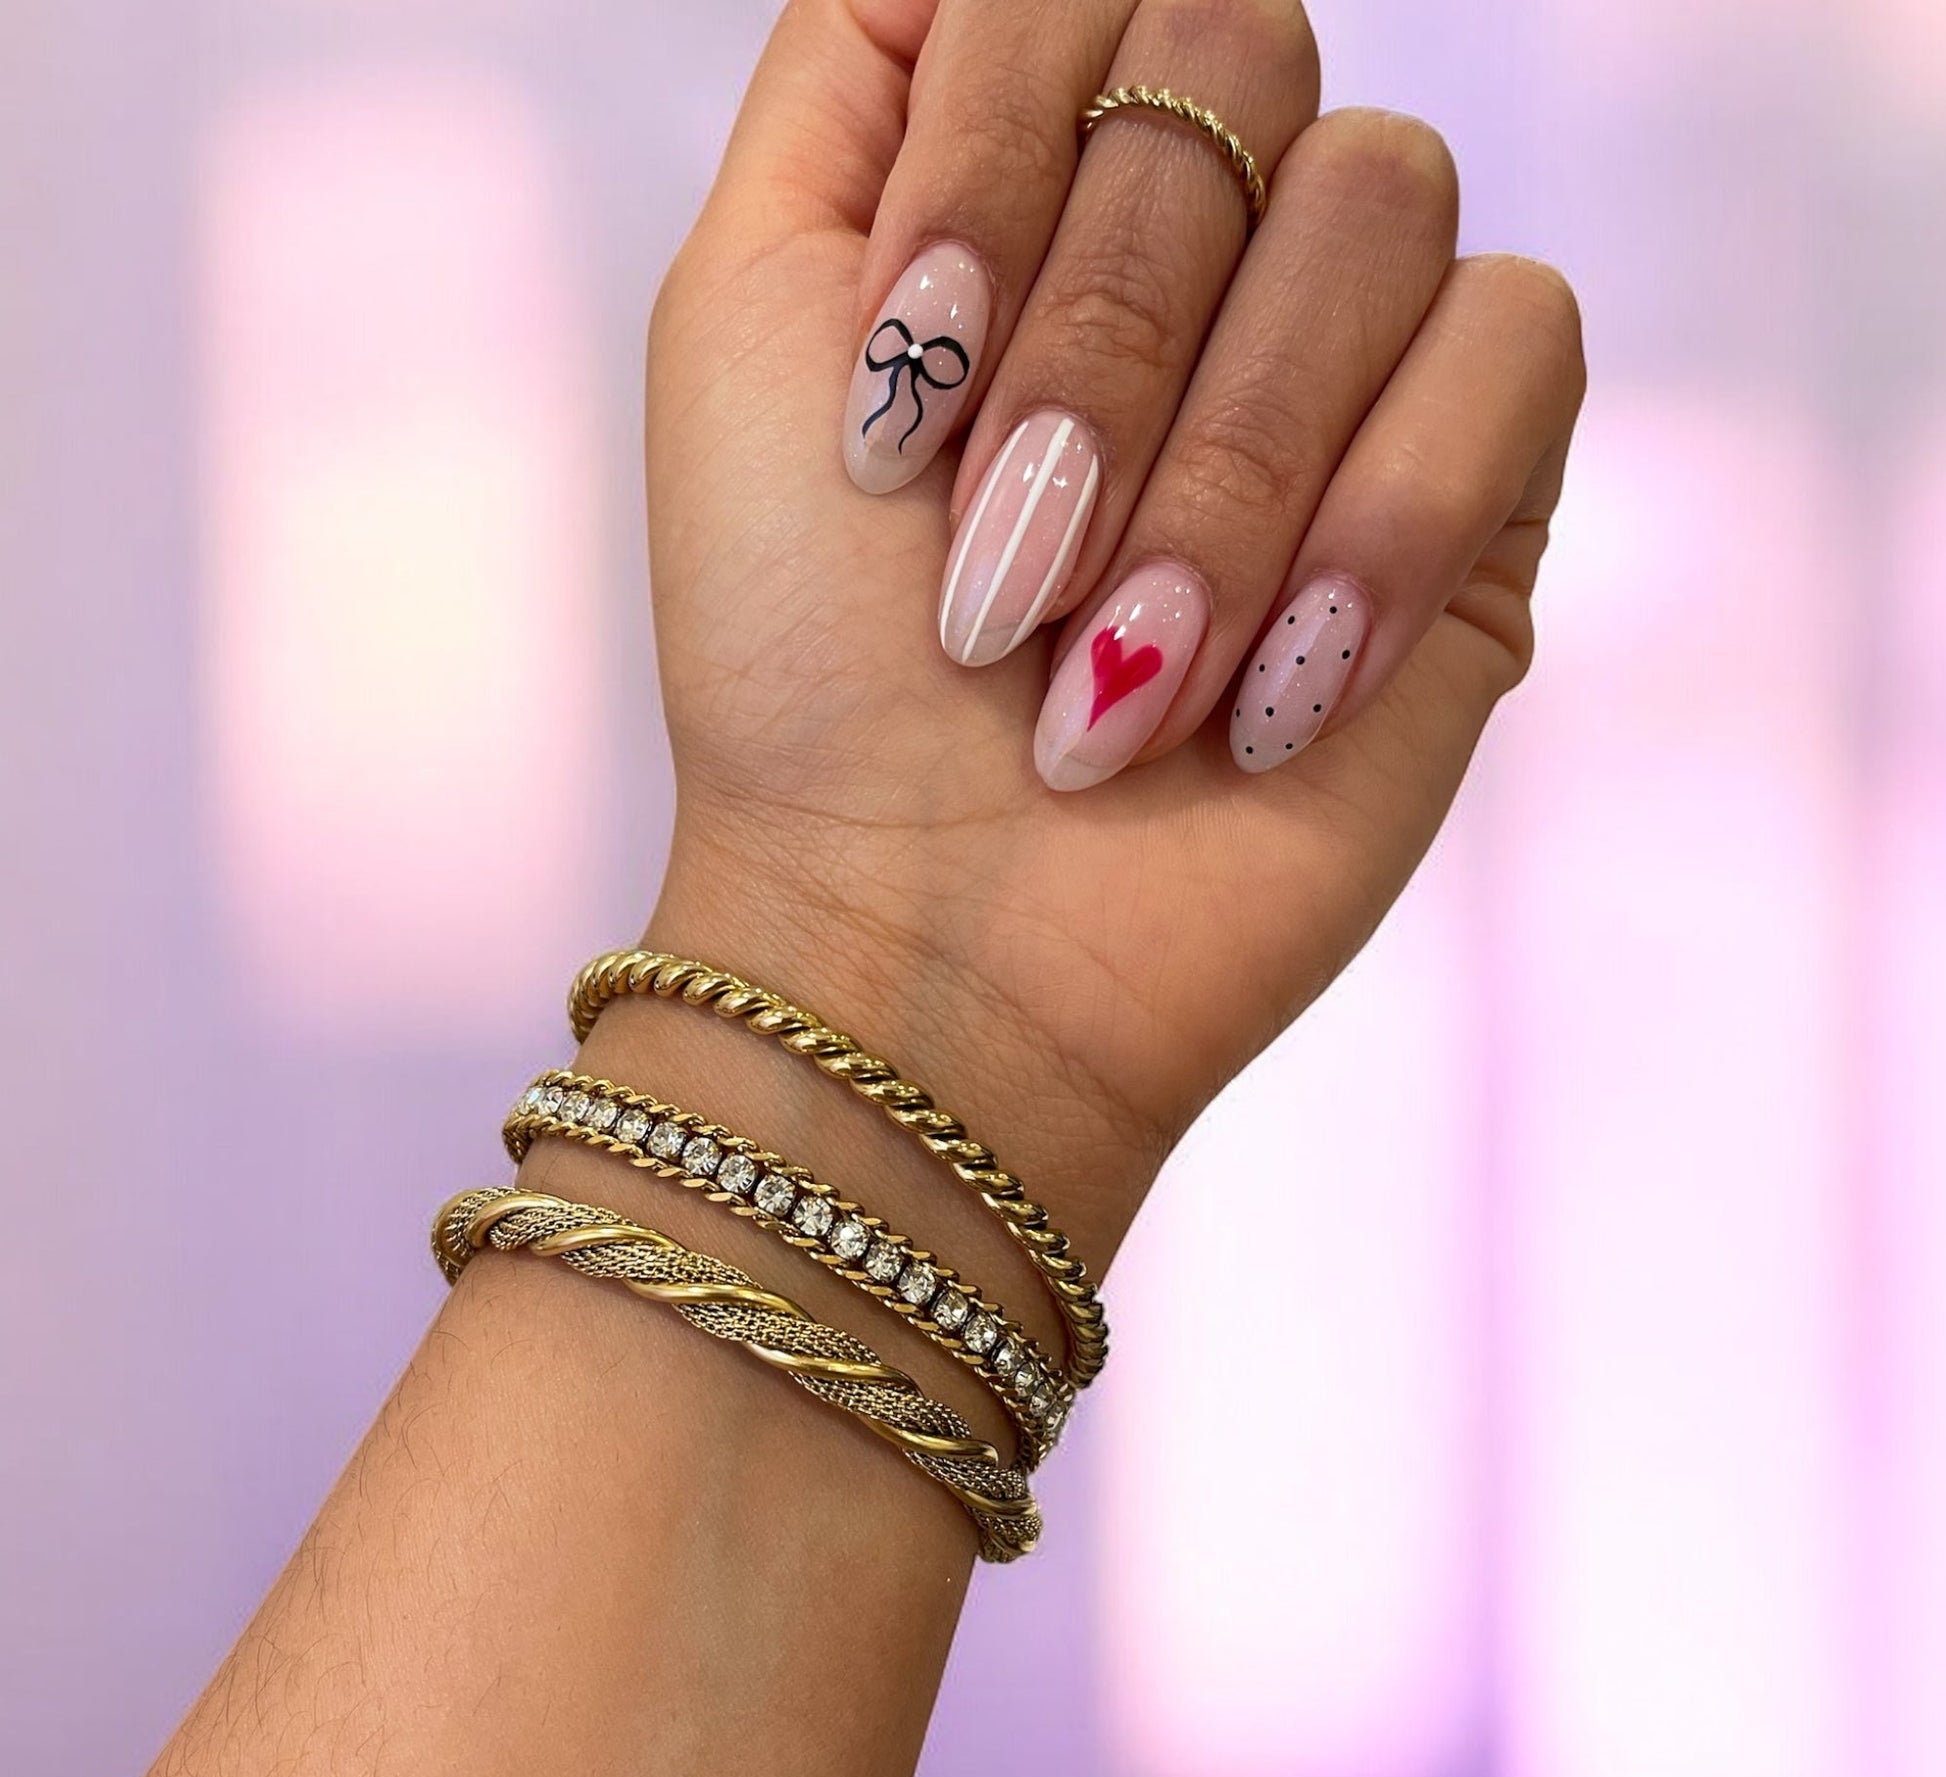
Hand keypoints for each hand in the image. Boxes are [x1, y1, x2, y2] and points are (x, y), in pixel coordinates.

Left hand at [642, 0, 1583, 1252]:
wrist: (923, 934)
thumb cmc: (801, 658)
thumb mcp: (746, 317)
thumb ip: (865, 82)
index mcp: (1038, 180)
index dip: (990, 172)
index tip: (883, 427)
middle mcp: (1206, 241)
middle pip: (1240, 59)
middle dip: (1091, 344)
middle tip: (993, 582)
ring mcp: (1349, 362)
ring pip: (1378, 201)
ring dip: (1215, 473)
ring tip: (1112, 674)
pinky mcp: (1471, 498)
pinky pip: (1516, 344)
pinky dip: (1369, 524)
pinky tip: (1262, 699)